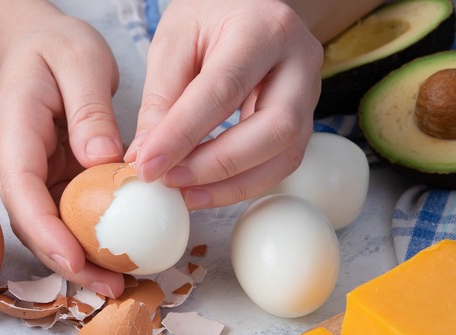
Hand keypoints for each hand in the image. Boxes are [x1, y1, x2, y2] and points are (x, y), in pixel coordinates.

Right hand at [0, 13, 126, 297]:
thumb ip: (89, 109)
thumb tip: (103, 163)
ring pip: (48, 227)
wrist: (37, 47)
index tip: (74, 259)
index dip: (45, 229)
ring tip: (119, 283)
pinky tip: (118, 256)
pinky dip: (89, 240)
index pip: (20, 186)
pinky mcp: (52, 181)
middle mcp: (15, 159)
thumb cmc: (56, 46)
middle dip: (66, 260)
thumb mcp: (79, 59)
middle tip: (110, 286)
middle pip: (31, 221)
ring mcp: (32, 174)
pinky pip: (67, 217)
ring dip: (79, 259)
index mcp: (13, 127)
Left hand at [124, 0, 323, 208]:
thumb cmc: (208, 17)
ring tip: (184, 193)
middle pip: (273, 129)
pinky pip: (281, 161)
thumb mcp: (173, 43)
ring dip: (232, 184)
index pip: (223, 90)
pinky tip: (205, 188)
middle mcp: (300, 59)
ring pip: (286, 154)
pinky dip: (242, 182)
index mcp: (263, 28)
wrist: (244, 6)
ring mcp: (311, 90)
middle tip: (168, 181)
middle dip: (217, 166)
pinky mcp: (304, 117)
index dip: (183, 135)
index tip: (148, 166)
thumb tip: (146, 157)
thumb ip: (161, 100)